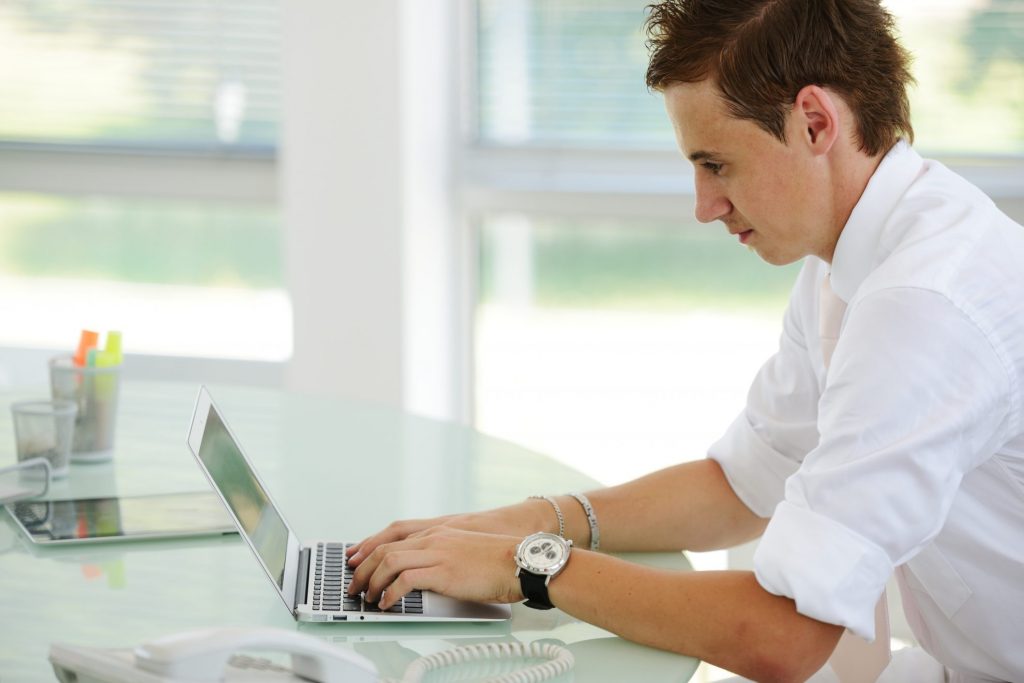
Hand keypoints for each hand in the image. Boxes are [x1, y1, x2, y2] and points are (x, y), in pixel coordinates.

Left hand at [346, 527, 524, 609]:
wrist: (519, 561)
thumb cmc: (497, 560)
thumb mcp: (464, 549)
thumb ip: (442, 553)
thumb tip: (424, 572)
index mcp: (437, 531)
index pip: (392, 534)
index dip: (368, 547)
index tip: (355, 559)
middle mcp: (433, 538)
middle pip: (384, 548)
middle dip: (363, 568)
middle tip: (353, 585)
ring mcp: (437, 553)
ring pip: (389, 561)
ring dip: (372, 581)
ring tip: (367, 597)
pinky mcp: (442, 572)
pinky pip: (405, 580)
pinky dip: (390, 593)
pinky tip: (387, 603)